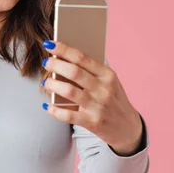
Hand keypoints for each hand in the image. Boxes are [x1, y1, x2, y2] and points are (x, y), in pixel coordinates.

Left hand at [41, 40, 142, 155]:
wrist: (127, 128)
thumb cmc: (113, 100)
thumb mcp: (109, 83)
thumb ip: (91, 72)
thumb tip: (64, 59)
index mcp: (108, 75)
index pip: (82, 58)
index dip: (63, 49)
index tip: (49, 44)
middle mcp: (104, 89)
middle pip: (74, 72)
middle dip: (55, 65)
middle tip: (46, 63)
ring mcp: (98, 106)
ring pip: (69, 91)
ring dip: (53, 85)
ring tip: (46, 82)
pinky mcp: (93, 123)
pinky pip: (68, 116)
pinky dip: (55, 110)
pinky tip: (48, 106)